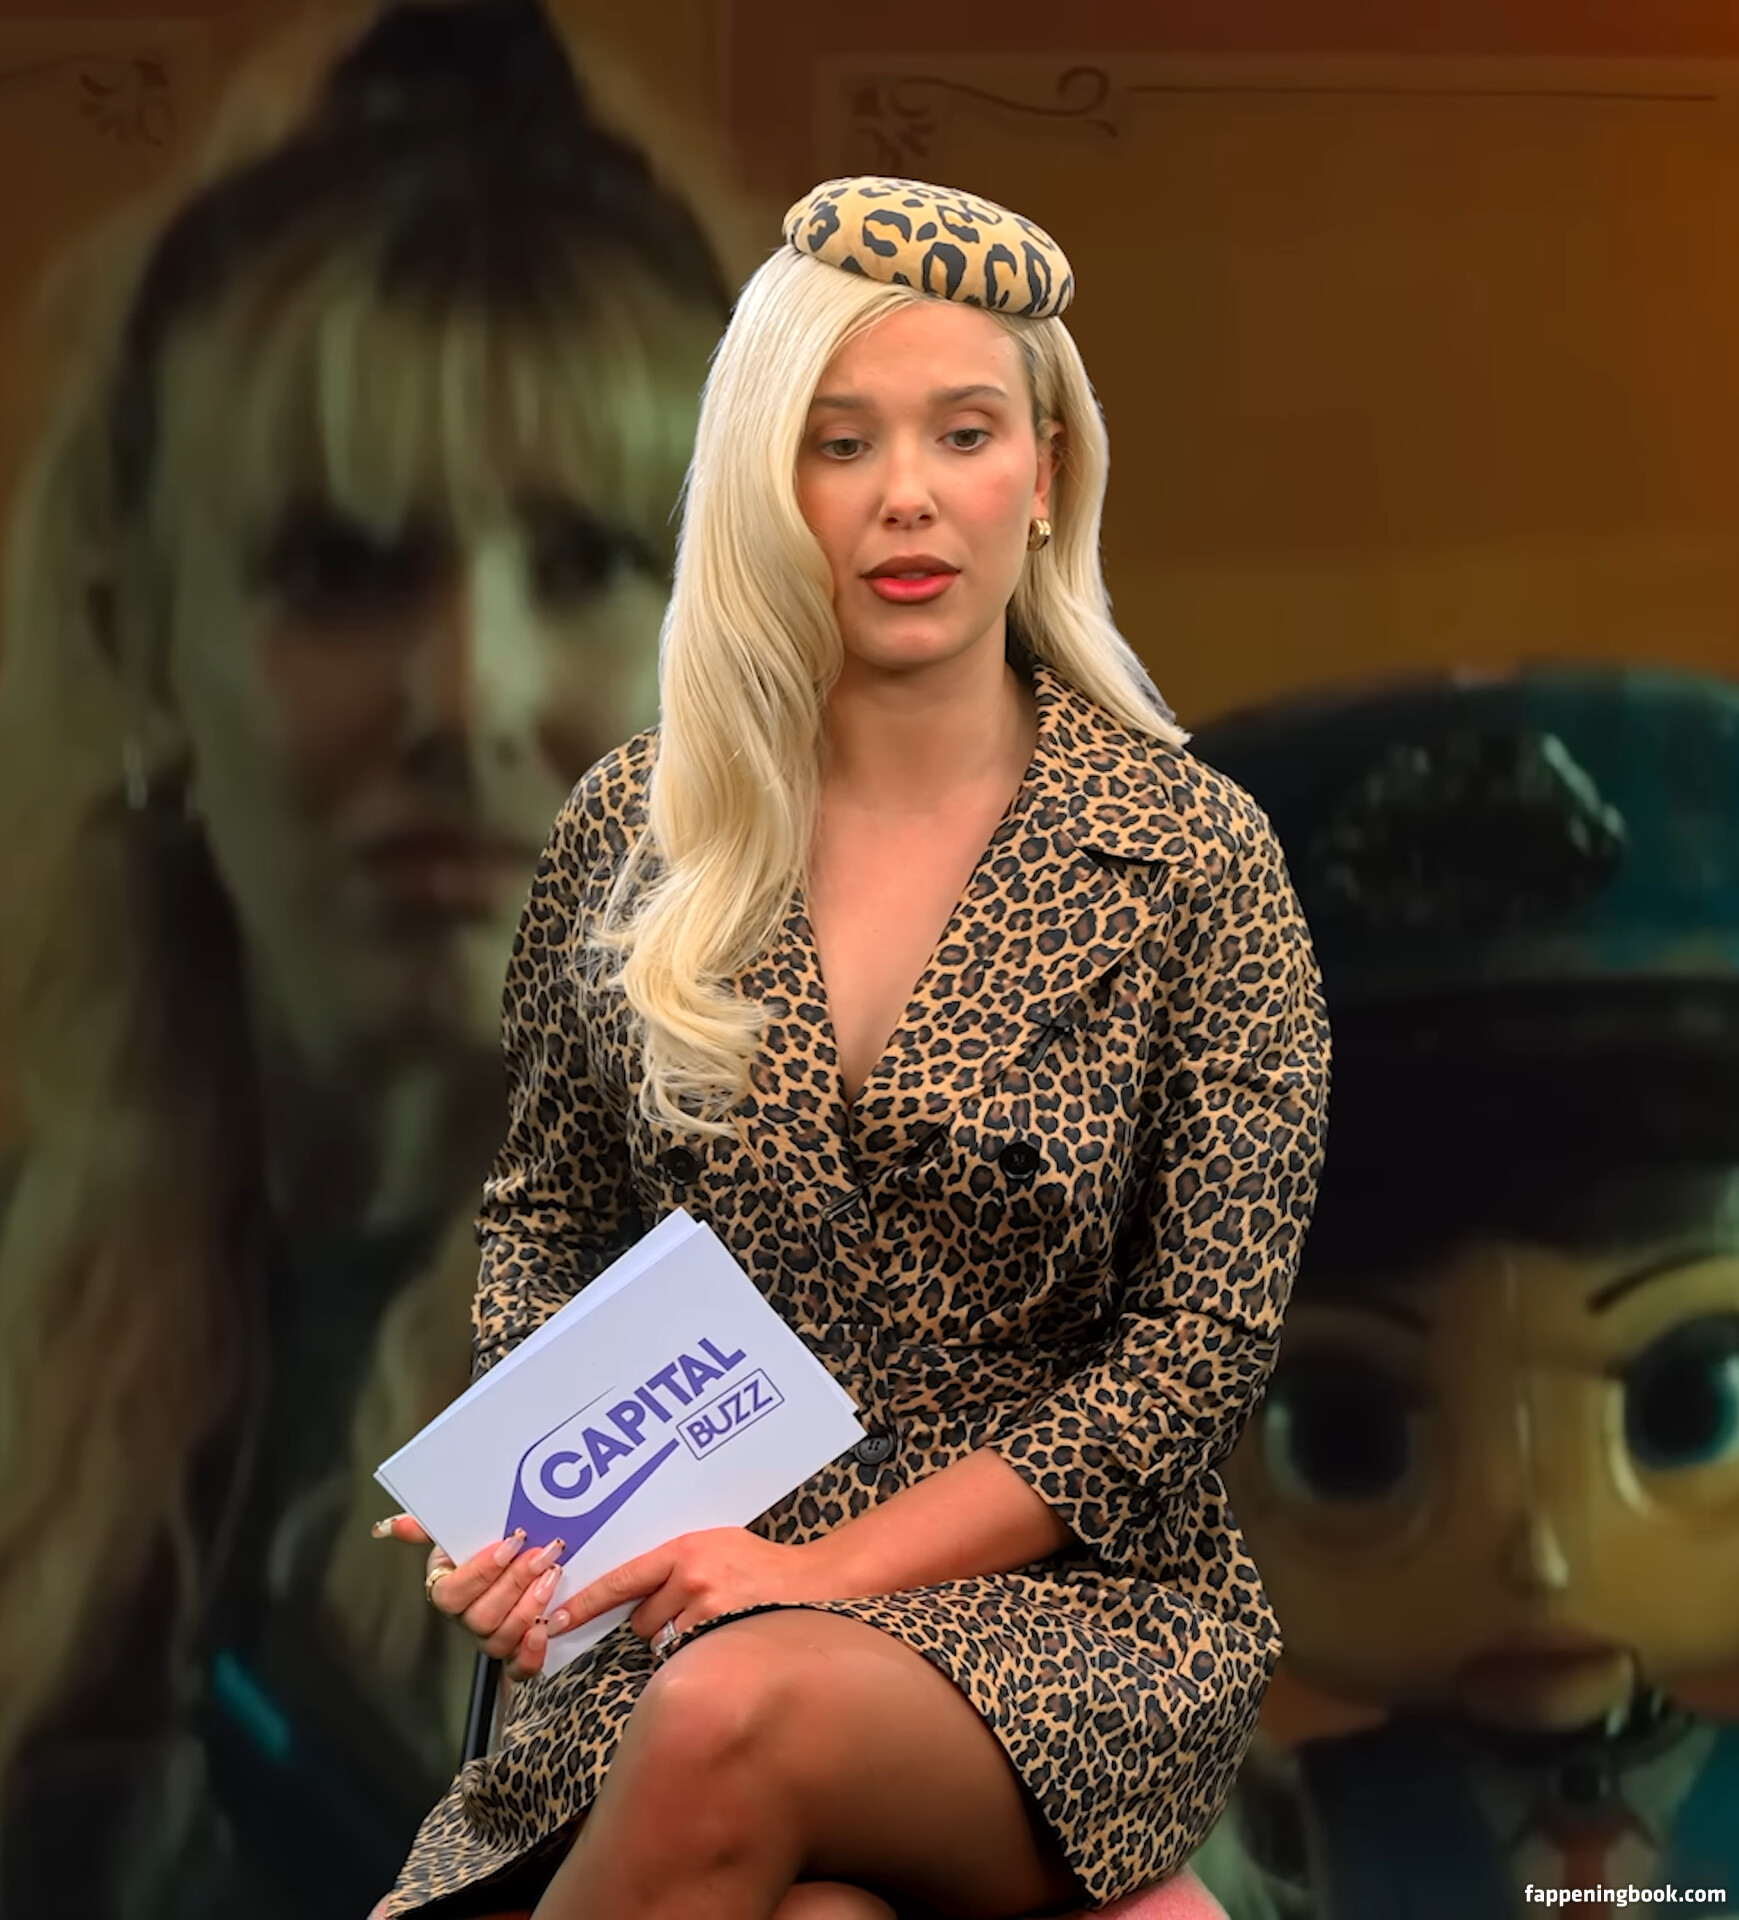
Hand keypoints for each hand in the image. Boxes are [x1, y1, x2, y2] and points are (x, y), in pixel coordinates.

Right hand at [372, 1513, 569, 1681]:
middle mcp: (466, 1618)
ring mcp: (490, 1637)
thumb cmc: (488, 1544)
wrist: (525, 1557)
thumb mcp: (461, 1528)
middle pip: (480, 1618)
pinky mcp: (516, 1653)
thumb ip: (431, 1527)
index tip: (511, 1543)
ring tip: (552, 1576)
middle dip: (514, 1583)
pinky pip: (519, 1667)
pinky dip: (533, 1652)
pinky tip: (553, 1622)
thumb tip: (395, 1526)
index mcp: (447, 1589)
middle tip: (542, 1554)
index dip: (481, 1572)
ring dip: (529, 1608)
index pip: (451, 1594)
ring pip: (499, 1641)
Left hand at [549, 1528, 858, 1665]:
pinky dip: (696, 1657)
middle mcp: (690, 1577)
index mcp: (684, 1550)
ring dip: (676, 1642)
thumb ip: (679, 1565)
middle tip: (690, 1613)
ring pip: (662, 1643)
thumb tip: (639, 1592)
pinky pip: (687, 1659)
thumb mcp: (717, 1547)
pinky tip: (721, 1641)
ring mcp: (706, 1609)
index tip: (555, 1618)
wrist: (815, 1581)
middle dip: (655, 1623)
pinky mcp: (721, 1636)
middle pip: (640, 1620)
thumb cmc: (764, 1565)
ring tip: (711, 1625)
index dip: (586, 1602)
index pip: (623, 1578)